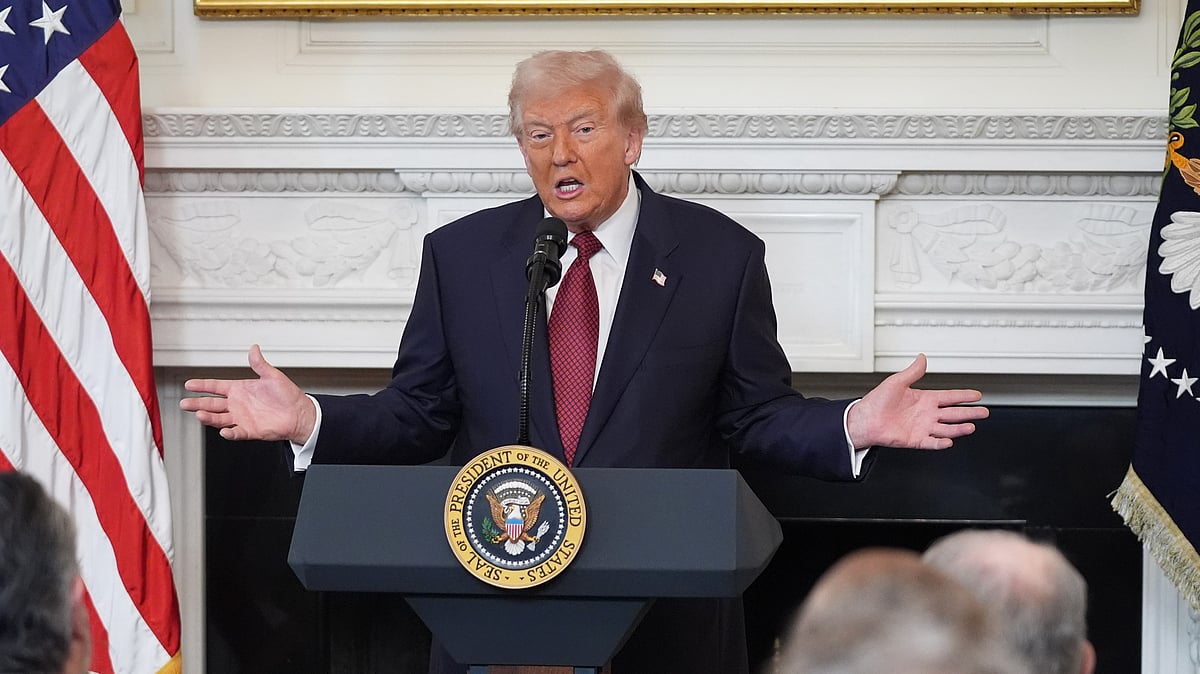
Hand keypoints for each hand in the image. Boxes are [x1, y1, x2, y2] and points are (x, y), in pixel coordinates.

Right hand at [179, 344, 315, 443]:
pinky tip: (224, 431)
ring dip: (209, 417)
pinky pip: (236, 432)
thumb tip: (254, 348)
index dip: (202, 385)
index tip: (188, 384)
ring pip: (219, 418)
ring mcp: (242, 418)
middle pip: (212, 404)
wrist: (300, 413)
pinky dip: (230, 433)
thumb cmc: (288, 395)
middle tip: (184, 403)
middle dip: (197, 403)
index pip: (216, 387)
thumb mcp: (273, 376)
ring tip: (199, 414)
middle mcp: (237, 404)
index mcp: (240, 389)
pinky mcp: (249, 430)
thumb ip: (260, 364)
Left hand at [845, 354, 987, 450]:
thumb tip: (921, 358)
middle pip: (954, 413)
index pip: (949, 397)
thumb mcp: (896, 382)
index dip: (963, 396)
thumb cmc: (877, 401)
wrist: (865, 420)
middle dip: (970, 413)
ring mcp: (922, 427)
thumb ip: (912, 372)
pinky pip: (931, 442)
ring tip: (971, 426)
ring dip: (959, 428)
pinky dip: (940, 443)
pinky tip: (949, 441)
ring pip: (946, 428)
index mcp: (924, 399)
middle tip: (984, 412)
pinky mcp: (915, 440)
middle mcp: (926, 414)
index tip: (977, 395)